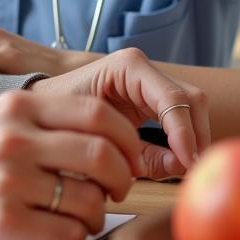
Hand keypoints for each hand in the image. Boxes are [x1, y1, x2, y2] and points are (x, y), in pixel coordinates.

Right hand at [0, 91, 140, 239]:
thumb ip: (42, 119)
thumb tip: (103, 136)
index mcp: (18, 106)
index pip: (98, 115)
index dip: (127, 139)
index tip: (127, 155)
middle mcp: (16, 139)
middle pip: (103, 156)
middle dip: (122, 178)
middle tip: (114, 189)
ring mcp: (10, 181)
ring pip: (89, 201)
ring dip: (96, 213)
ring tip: (81, 214)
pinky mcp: (3, 223)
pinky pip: (66, 235)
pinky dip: (73, 237)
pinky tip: (57, 231)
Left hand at [30, 48, 209, 178]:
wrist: (44, 109)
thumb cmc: (62, 119)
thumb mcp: (97, 138)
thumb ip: (140, 154)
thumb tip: (181, 164)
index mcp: (127, 67)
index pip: (172, 99)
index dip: (185, 133)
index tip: (189, 164)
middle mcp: (143, 68)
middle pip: (191, 101)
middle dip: (195, 137)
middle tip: (192, 172)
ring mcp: (150, 80)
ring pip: (192, 109)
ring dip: (194, 141)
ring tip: (186, 172)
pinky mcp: (153, 98)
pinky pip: (181, 117)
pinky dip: (185, 140)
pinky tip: (179, 164)